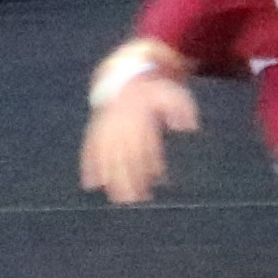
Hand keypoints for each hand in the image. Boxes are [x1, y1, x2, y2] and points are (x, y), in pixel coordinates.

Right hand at [80, 68, 199, 205]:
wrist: (124, 76)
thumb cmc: (152, 89)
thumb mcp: (171, 93)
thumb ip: (182, 109)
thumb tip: (189, 127)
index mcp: (140, 118)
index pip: (145, 145)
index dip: (151, 163)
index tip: (156, 179)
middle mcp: (121, 126)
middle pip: (125, 157)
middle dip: (128, 179)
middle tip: (134, 200)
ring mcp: (107, 130)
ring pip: (107, 158)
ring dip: (111, 179)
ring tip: (116, 198)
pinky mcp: (97, 131)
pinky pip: (90, 151)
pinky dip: (88, 167)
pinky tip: (90, 184)